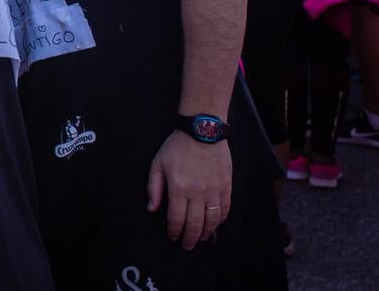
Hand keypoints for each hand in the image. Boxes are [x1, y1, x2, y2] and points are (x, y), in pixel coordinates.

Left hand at [146, 131, 231, 249]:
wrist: (203, 131)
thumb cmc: (177, 147)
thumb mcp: (158, 164)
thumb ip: (154, 187)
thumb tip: (152, 208)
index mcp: (179, 188)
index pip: (177, 218)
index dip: (174, 231)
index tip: (173, 237)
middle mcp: (198, 192)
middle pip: (195, 223)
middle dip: (190, 238)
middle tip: (187, 245)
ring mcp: (214, 190)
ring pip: (212, 219)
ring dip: (206, 232)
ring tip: (201, 238)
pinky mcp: (226, 186)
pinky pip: (225, 209)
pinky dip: (220, 220)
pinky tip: (215, 224)